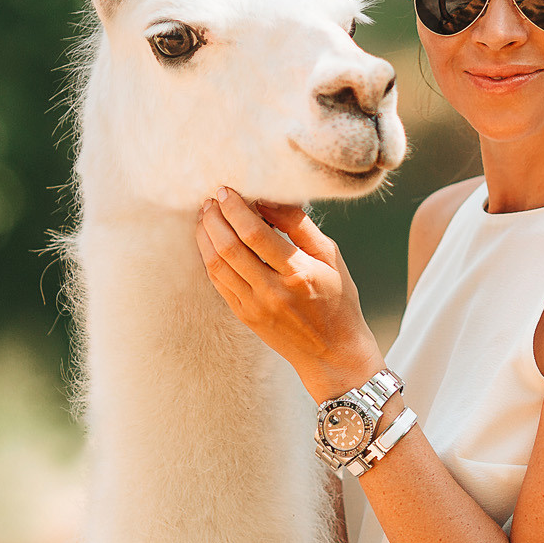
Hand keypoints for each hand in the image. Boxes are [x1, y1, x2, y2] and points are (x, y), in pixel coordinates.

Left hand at [195, 187, 384, 401]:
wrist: (332, 353)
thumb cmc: (338, 300)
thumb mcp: (330, 256)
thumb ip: (299, 225)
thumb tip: (269, 197)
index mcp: (298, 273)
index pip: (255, 233)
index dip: (235, 207)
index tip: (227, 190)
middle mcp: (272, 291)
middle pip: (229, 246)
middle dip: (214, 216)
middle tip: (212, 198)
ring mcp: (254, 306)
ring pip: (216, 264)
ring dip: (205, 235)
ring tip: (206, 215)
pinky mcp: (243, 315)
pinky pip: (217, 281)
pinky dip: (209, 256)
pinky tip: (210, 240)